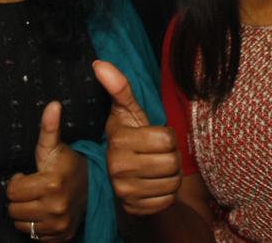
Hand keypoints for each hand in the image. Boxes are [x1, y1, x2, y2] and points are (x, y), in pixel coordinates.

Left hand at [6, 102, 87, 241]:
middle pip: (14, 210)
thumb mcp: (56, 146)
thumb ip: (49, 127)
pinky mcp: (61, 236)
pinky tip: (45, 212)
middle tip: (33, 188)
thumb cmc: (70, 164)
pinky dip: (36, 226)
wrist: (96, 186)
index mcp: (50, 183)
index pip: (12, 191)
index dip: (17, 182)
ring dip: (26, 213)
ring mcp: (58, 224)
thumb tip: (52, 104)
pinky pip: (34, 236)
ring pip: (22, 224)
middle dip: (19, 198)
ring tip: (38, 199)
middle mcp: (55, 207)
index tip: (28, 176)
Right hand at [93, 60, 181, 215]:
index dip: (167, 137)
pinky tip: (154, 185)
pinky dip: (167, 193)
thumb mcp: (125, 112)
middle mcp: (119, 169)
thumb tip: (99, 63)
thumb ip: (118, 88)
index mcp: (119, 141)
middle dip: (171, 156)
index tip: (154, 137)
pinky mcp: (136, 209)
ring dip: (171, 175)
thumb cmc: (128, 138)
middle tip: (158, 154)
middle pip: (172, 162)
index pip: (167, 139)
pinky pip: (168, 199)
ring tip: (157, 168)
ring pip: (173, 182)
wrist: (120, 177)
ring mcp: (126, 192)